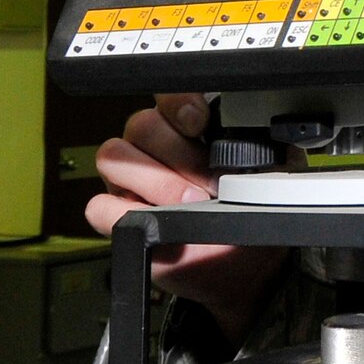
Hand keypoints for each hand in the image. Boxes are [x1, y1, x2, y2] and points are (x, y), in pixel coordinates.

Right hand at [86, 94, 285, 341]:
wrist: (242, 267)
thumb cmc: (248, 217)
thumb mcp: (263, 180)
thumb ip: (254, 154)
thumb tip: (250, 143)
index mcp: (187, 129)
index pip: (168, 96)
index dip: (178, 103)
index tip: (199, 123)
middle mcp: (153, 148)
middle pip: (141, 125)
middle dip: (177, 155)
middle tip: (207, 184)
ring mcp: (130, 181)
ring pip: (114, 155)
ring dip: (155, 181)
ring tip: (188, 204)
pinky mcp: (117, 216)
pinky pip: (100, 205)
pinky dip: (123, 212)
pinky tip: (154, 221)